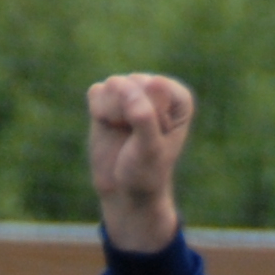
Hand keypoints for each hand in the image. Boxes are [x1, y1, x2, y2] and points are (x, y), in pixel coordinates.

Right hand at [87, 73, 193, 252]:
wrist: (124, 191)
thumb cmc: (145, 173)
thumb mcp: (149, 150)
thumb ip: (143, 117)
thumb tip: (126, 86)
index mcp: (178, 98)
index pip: (156, 87)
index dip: (147, 116)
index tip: (152, 139)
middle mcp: (157, 90)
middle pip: (132, 83)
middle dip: (127, 114)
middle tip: (135, 139)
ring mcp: (133, 91)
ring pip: (113, 85)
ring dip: (112, 114)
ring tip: (122, 133)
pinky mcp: (110, 97)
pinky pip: (96, 91)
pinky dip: (98, 111)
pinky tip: (109, 126)